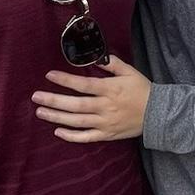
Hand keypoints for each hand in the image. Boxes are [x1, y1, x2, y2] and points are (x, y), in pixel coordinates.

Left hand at [33, 55, 150, 141]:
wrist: (158, 114)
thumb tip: (95, 57)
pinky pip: (86, 137)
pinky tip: (57, 131)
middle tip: (35, 97)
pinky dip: (71, 136)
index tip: (49, 75)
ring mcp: (105, 123)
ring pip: (77, 122)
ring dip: (57, 117)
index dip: (65, 80)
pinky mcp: (107, 135)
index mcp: (110, 90)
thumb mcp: (130, 72)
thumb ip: (112, 64)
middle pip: (75, 105)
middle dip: (54, 100)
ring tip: (40, 112)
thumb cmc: (142, 90)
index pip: (83, 85)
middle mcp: (105, 107)